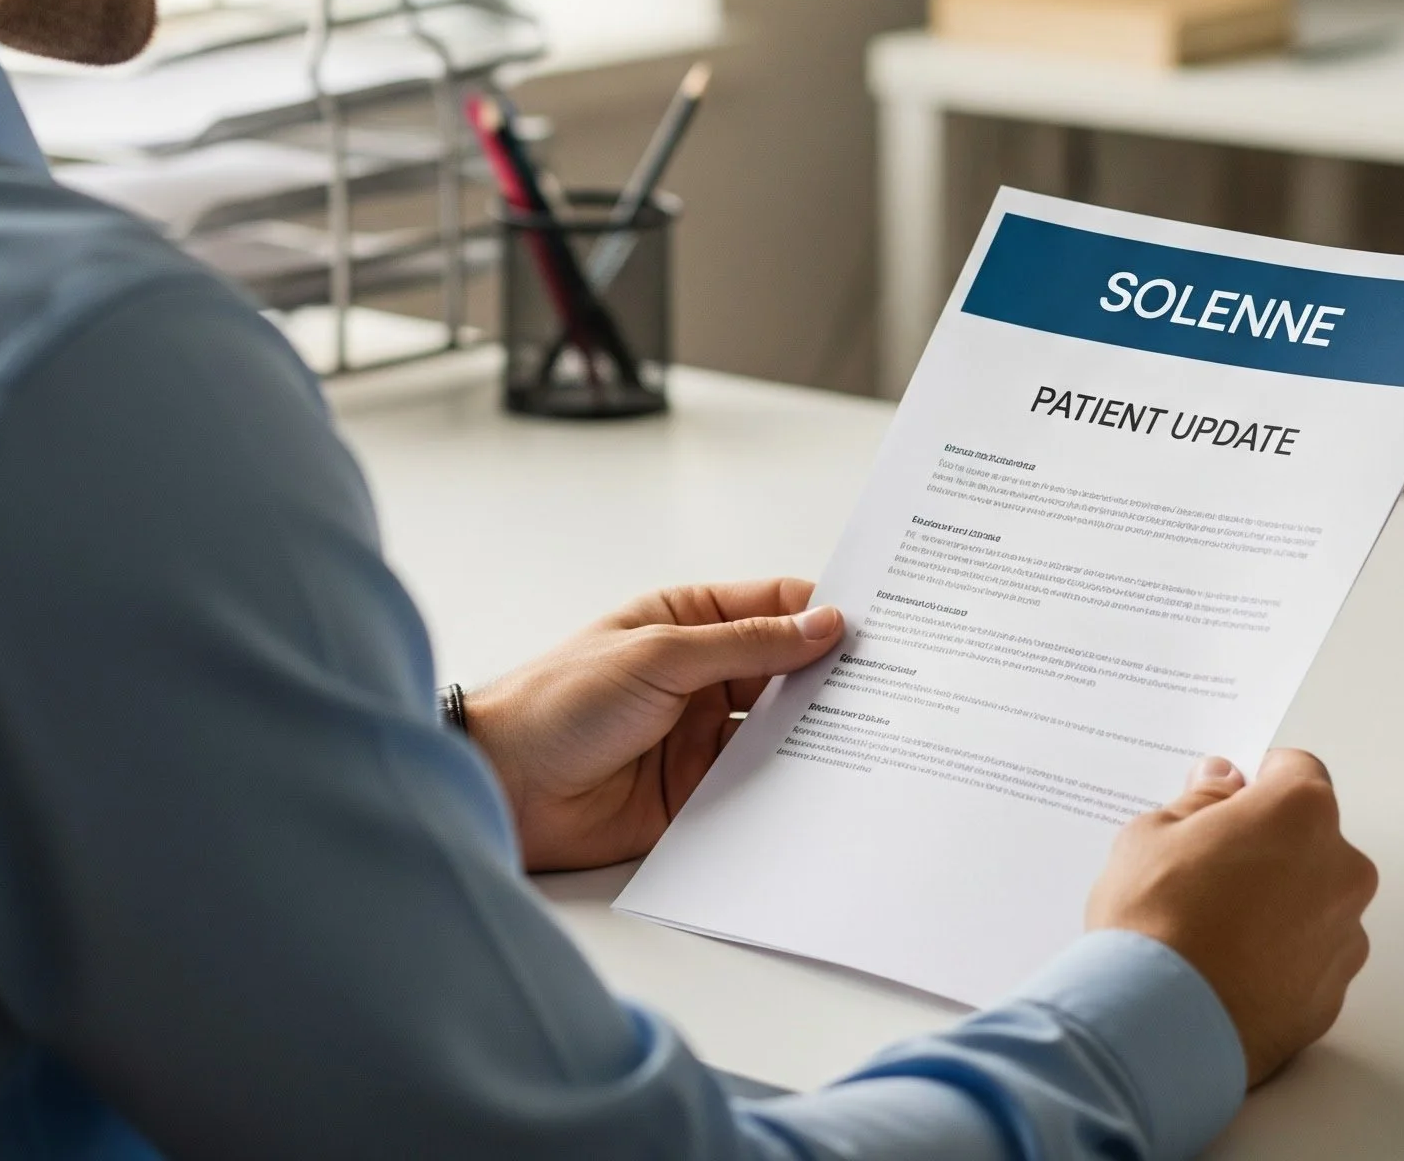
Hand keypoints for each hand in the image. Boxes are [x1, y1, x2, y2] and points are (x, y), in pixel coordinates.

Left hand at [463, 578, 843, 872]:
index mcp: (685, 623)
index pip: (771, 607)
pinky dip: (791, 786)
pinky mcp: (698, 795)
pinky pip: (757, 787)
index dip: (822, 612)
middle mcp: (698, 676)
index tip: (881, 623)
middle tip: (897, 684)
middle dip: (831, 677)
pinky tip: (830, 787)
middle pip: (782, 671)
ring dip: (817, 733)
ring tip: (879, 736)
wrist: (506, 784)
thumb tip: (823, 623)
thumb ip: (744, 644)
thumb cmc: (561, 700)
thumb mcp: (659, 655)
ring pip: (778, 731)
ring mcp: (699, 736)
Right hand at [1086, 749, 1376, 1084]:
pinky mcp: (1335, 996)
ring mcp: (1344, 939)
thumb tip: (1224, 784)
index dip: (1258, 779)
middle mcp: (1340, 872)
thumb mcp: (1153, 833)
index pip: (1298, 771)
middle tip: (1205, 862)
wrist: (1162, 1023)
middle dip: (1267, 842)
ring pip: (1312, 898)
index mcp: (1300, 816)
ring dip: (1277, 899)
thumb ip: (1201, 802)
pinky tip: (1226, 961)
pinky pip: (1309, 954)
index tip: (1226, 797)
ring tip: (1211, 922)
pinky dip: (1278, 951)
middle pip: (1310, 838)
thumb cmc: (1155, 918)